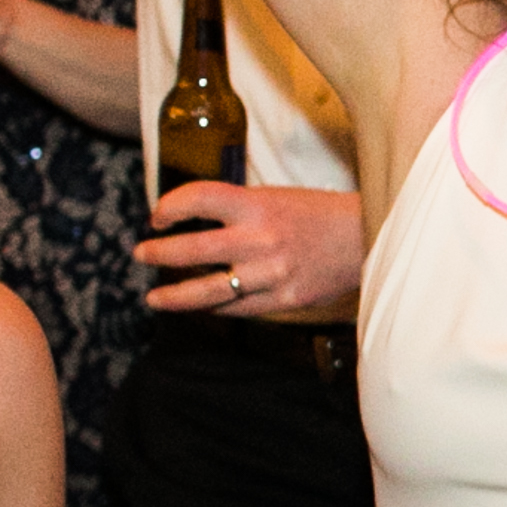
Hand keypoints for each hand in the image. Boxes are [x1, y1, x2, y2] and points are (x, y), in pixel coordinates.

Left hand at [141, 180, 363, 318]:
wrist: (364, 239)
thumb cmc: (317, 214)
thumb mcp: (275, 197)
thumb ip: (237, 210)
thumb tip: (193, 221)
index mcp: (257, 205)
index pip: (198, 198)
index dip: (170, 207)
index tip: (158, 216)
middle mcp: (261, 239)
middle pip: (194, 250)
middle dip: (160, 254)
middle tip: (142, 255)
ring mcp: (271, 273)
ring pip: (209, 291)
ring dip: (175, 296)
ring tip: (155, 299)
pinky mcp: (283, 299)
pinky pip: (238, 308)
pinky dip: (214, 308)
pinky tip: (199, 307)